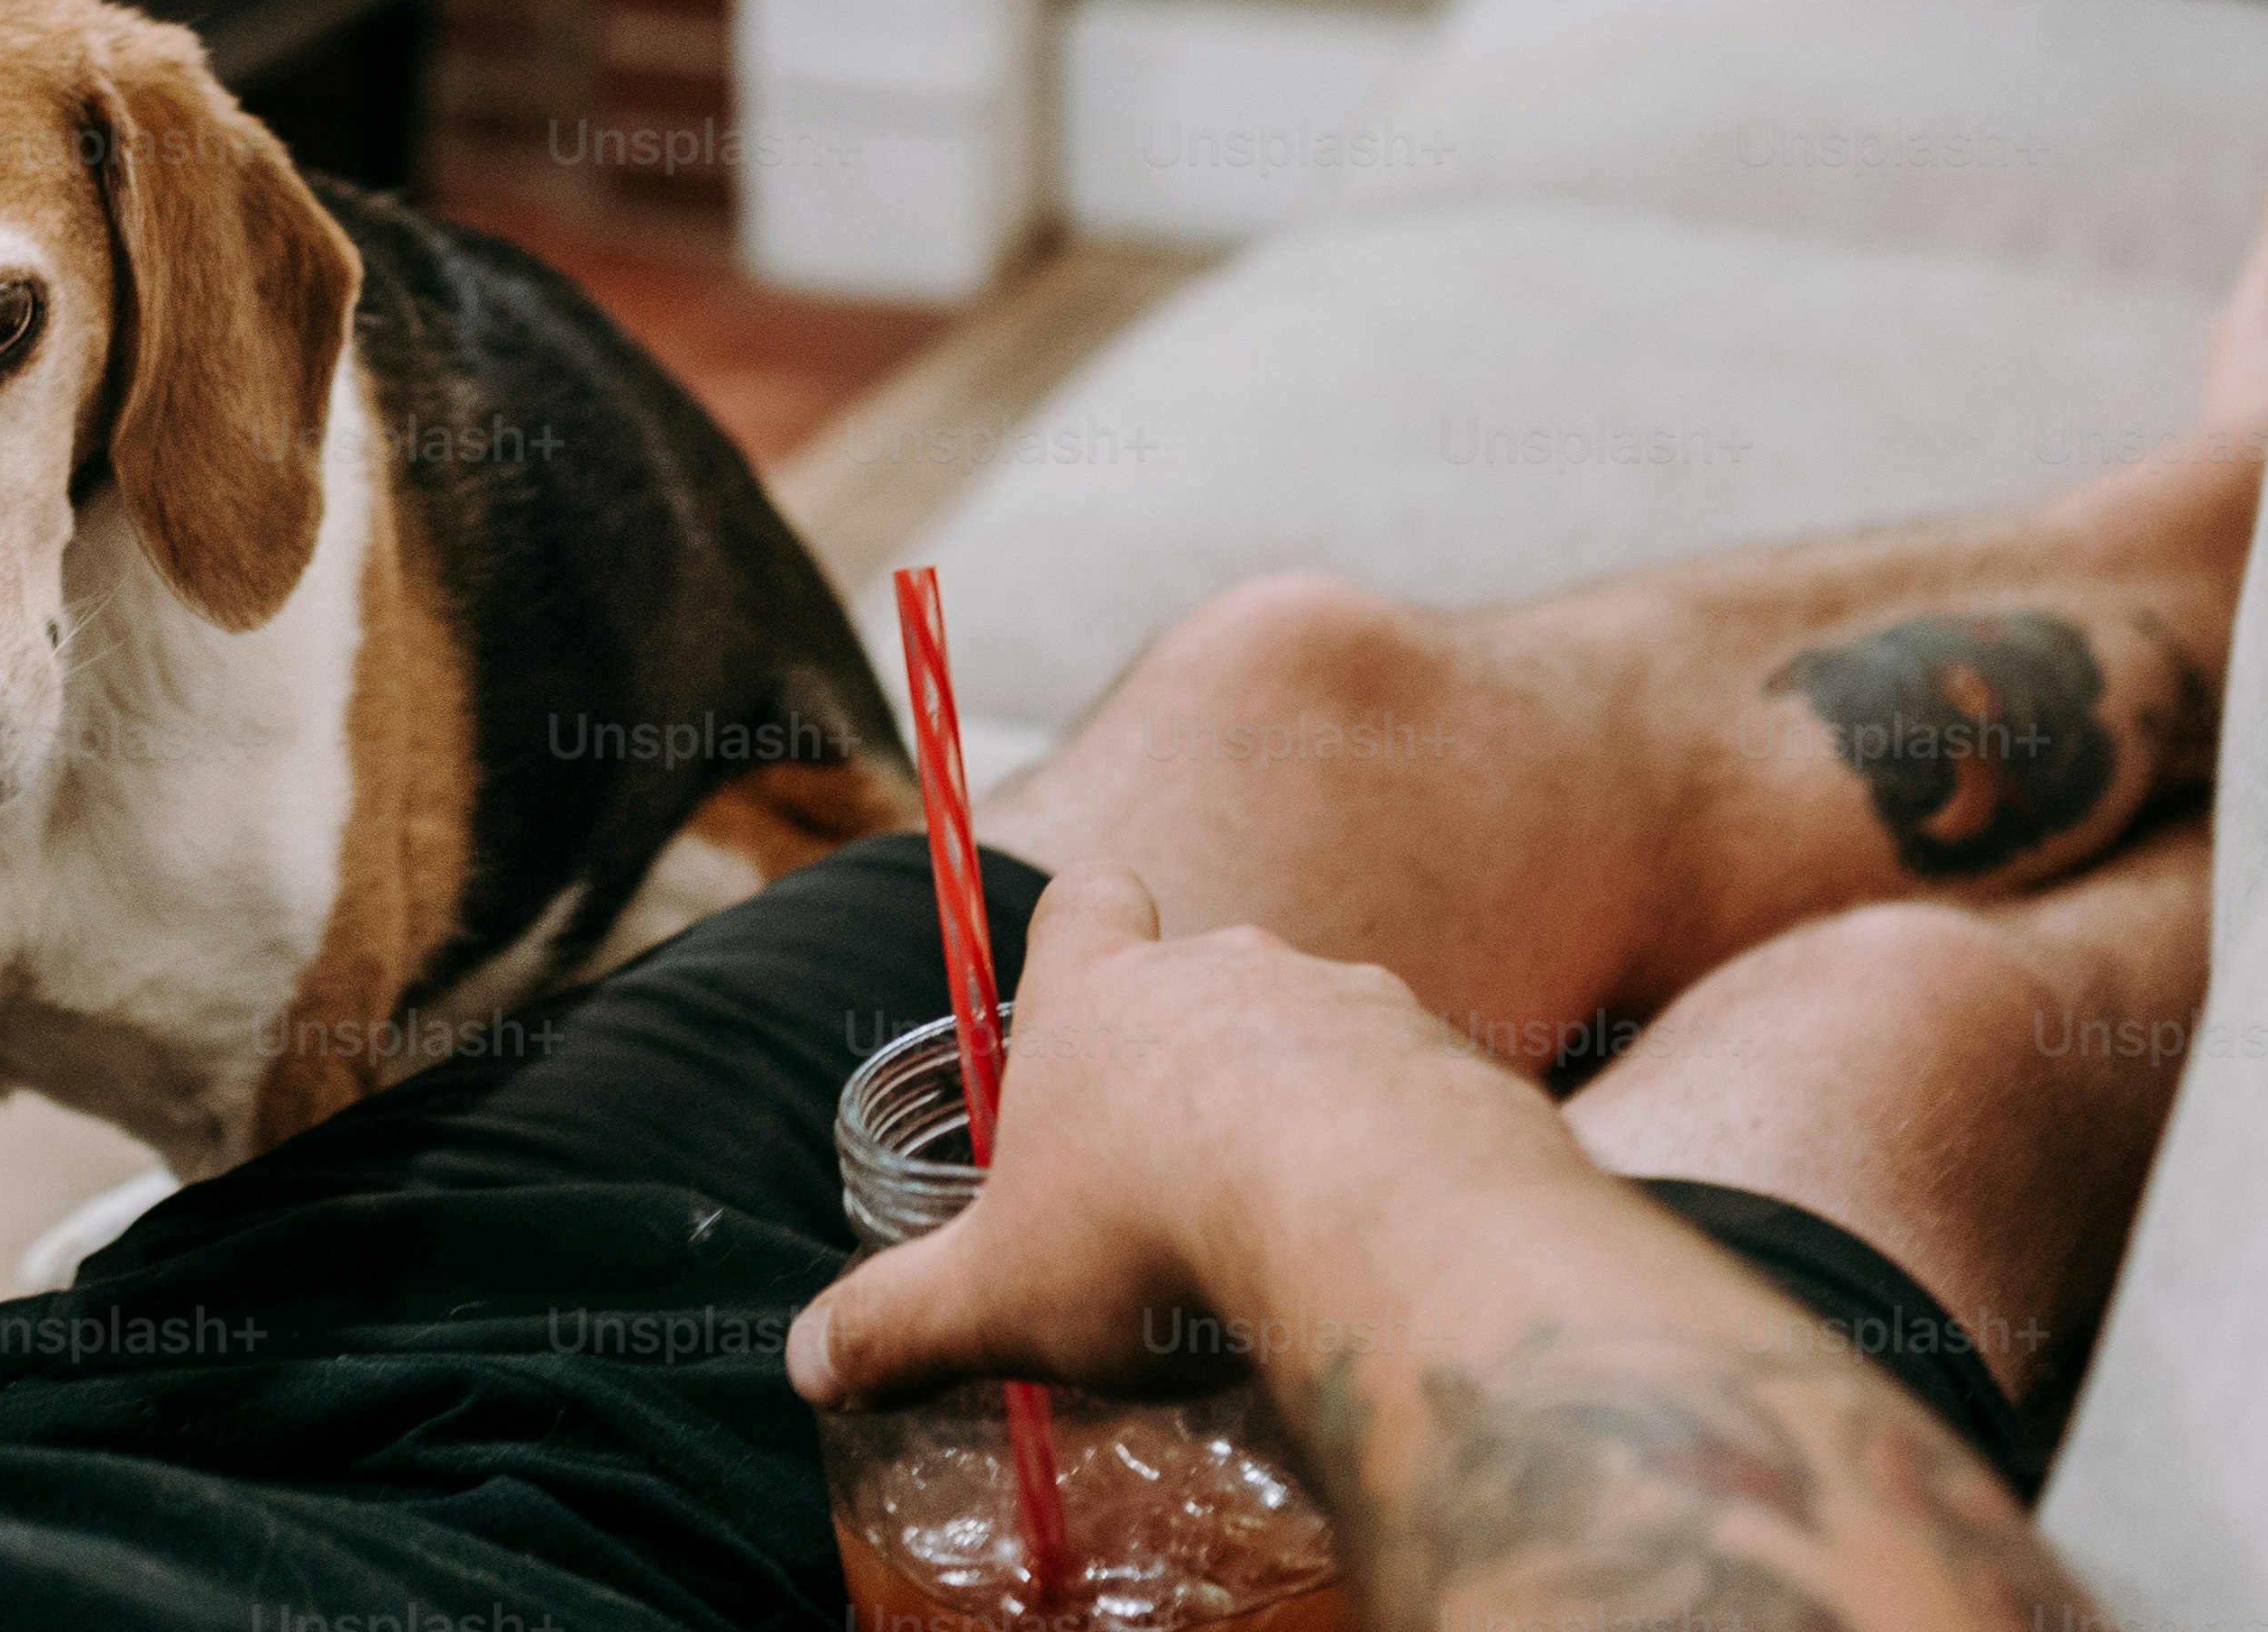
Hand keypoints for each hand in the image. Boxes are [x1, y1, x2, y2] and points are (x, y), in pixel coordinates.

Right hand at [789, 865, 1577, 1409]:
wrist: (1385, 1226)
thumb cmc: (1155, 1234)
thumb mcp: (996, 1301)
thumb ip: (896, 1324)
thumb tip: (806, 1365)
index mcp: (1103, 996)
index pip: (1086, 901)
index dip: (1080, 935)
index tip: (1082, 999)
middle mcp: (1229, 970)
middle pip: (1206, 977)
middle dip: (1196, 1064)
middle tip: (1181, 1183)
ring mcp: (1356, 1008)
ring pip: (1320, 1040)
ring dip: (1309, 1112)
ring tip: (1296, 1231)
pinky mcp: (1461, 1067)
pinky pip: (1423, 1102)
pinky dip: (1405, 1159)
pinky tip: (1390, 1245)